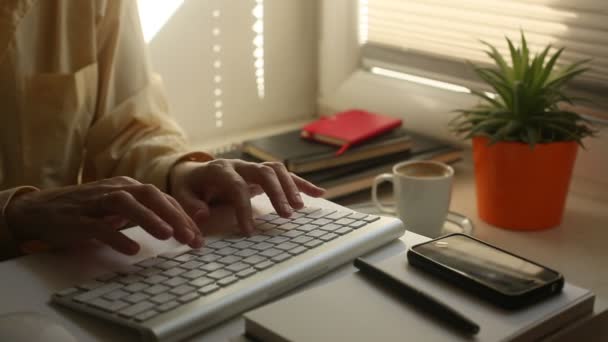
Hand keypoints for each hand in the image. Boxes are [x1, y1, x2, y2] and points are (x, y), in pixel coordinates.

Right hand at [5, 177, 202, 254]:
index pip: (162, 198)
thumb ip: (144, 212)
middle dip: (173, 216)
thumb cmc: (87, 210)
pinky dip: (116, 237)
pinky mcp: (76, 219)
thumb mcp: (119, 208)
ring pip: (126, 204)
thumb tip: (177, 226)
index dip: (182, 215)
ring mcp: (95, 203)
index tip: (198, 236)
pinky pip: (98, 226)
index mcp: (127, 187)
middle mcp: (115, 190)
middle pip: (149, 195)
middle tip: (191, 238)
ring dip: (149, 219)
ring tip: (167, 236)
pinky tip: (131, 249)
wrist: (39, 210)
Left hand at [170, 159, 324, 234]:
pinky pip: (285, 175)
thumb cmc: (190, 187)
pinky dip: (302, 184)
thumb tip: (202, 215)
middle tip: (285, 215)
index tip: (249, 231)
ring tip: (299, 208)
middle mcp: (239, 165)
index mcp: (219, 170)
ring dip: (290, 187)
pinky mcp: (262, 173)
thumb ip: (191, 205)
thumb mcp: (182, 195)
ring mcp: (252, 167)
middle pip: (264, 172)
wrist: (194, 173)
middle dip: (276, 192)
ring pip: (277, 170)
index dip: (243, 208)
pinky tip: (318, 194)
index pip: (236, 186)